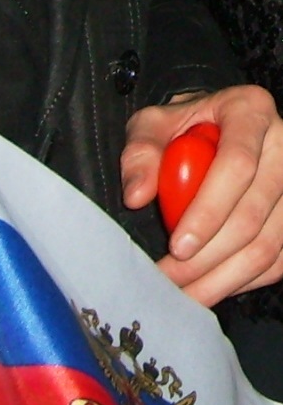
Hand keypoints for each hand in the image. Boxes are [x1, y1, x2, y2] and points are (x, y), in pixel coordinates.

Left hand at [120, 84, 282, 305]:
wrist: (213, 130)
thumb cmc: (183, 128)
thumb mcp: (153, 125)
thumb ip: (140, 153)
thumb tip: (137, 195)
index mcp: (250, 110)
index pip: (237, 165)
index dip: (209, 210)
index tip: (177, 245)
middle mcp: (282, 143)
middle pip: (252, 212)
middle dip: (209, 256)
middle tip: (171, 279)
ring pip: (267, 244)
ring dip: (223, 278)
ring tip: (185, 293)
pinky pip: (278, 260)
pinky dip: (244, 281)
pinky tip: (212, 287)